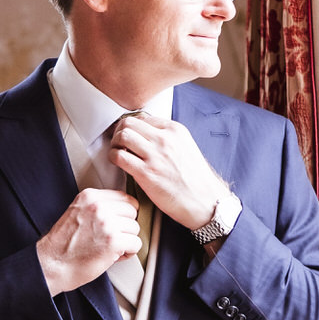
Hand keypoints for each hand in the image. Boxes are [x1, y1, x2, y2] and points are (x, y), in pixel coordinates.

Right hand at [36, 188, 142, 293]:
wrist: (52, 265)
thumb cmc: (64, 244)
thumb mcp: (77, 212)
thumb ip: (98, 206)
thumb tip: (124, 208)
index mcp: (89, 196)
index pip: (124, 197)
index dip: (123, 214)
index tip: (116, 224)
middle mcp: (98, 206)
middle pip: (132, 212)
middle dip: (125, 227)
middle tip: (112, 238)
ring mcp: (106, 223)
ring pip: (135, 228)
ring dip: (127, 241)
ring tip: (110, 247)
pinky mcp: (114, 241)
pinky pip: (136, 244)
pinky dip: (128, 253)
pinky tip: (113, 256)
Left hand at [110, 115, 226, 231]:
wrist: (205, 202)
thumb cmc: (197, 179)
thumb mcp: (187, 147)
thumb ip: (169, 138)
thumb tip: (148, 135)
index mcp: (175, 130)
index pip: (143, 118)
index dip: (131, 126)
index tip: (128, 133)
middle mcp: (165, 139)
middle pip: (129, 123)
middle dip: (119, 131)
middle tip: (118, 141)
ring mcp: (155, 156)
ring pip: (122, 136)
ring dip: (114, 143)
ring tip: (117, 151)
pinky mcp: (146, 173)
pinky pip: (119, 156)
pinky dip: (113, 157)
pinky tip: (117, 162)